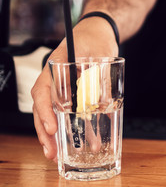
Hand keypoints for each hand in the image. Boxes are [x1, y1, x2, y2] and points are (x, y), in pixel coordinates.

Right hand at [31, 17, 117, 160]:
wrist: (99, 32)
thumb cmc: (95, 37)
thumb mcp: (99, 51)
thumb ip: (99, 74)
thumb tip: (102, 103)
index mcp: (55, 67)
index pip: (43, 91)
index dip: (44, 112)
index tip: (52, 128)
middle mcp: (56, 79)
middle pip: (44, 107)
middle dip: (45, 131)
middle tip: (50, 150)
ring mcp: (64, 86)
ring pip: (54, 113)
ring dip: (55, 134)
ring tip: (57, 153)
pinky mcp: (74, 91)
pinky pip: (70, 110)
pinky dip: (73, 126)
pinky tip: (81, 140)